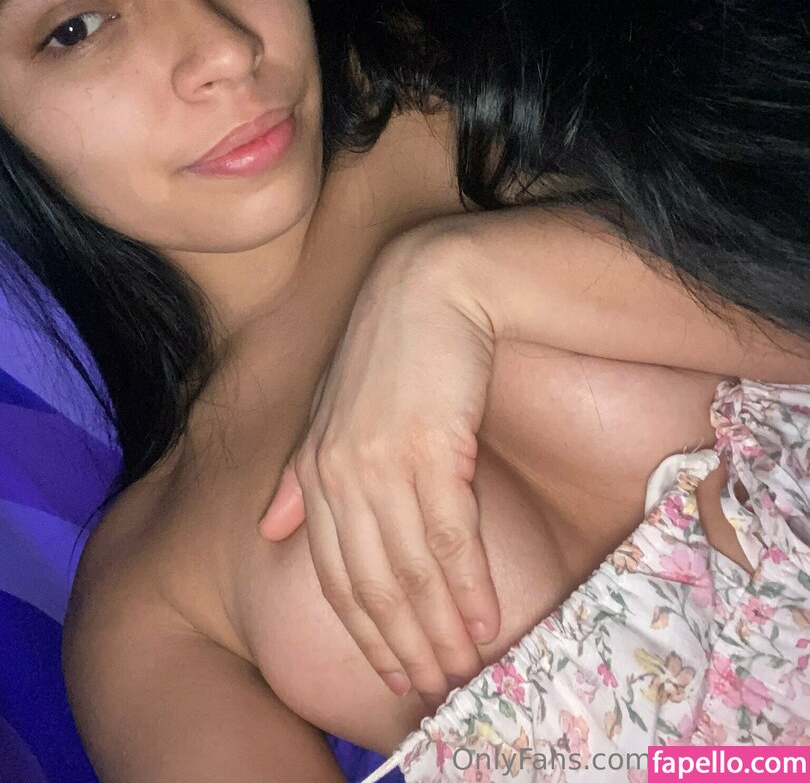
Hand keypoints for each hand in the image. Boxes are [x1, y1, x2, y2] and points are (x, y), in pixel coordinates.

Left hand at [257, 223, 500, 703]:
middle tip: (432, 688)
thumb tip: (270, 525)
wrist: (432, 288)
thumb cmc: (387, 349)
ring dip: (439, 628)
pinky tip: (487, 620)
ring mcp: (384, 462)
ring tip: (463, 670)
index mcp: (313, 468)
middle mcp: (340, 473)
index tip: (393, 672)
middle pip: (372, 583)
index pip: (333, 573)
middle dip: (402, 644)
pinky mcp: (432, 448)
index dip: (363, 631)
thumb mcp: (331, 407)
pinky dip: (469, 585)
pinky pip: (451, 535)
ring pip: (412, 569)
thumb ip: (299, 470)